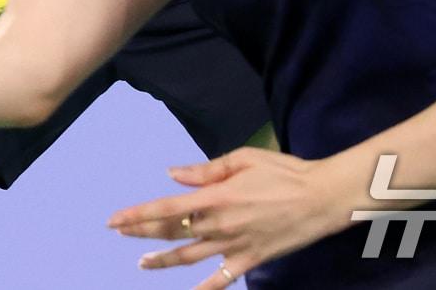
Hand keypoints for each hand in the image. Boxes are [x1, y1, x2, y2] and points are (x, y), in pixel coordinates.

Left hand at [107, 148, 349, 288]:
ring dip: (163, 261)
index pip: (166, 208)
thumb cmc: (283, 172)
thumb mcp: (243, 159)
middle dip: (142, 232)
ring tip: (142, 263)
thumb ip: (206, 170)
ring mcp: (233, 246)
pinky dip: (203, 289)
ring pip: (189, 257)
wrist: (321, 198)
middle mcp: (218, 225)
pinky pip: (221, 279)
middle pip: (171, 232)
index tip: (114, 219)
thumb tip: (172, 174)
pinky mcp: (250, 261)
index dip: (137, 215)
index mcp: (214, 198)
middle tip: (120, 232)